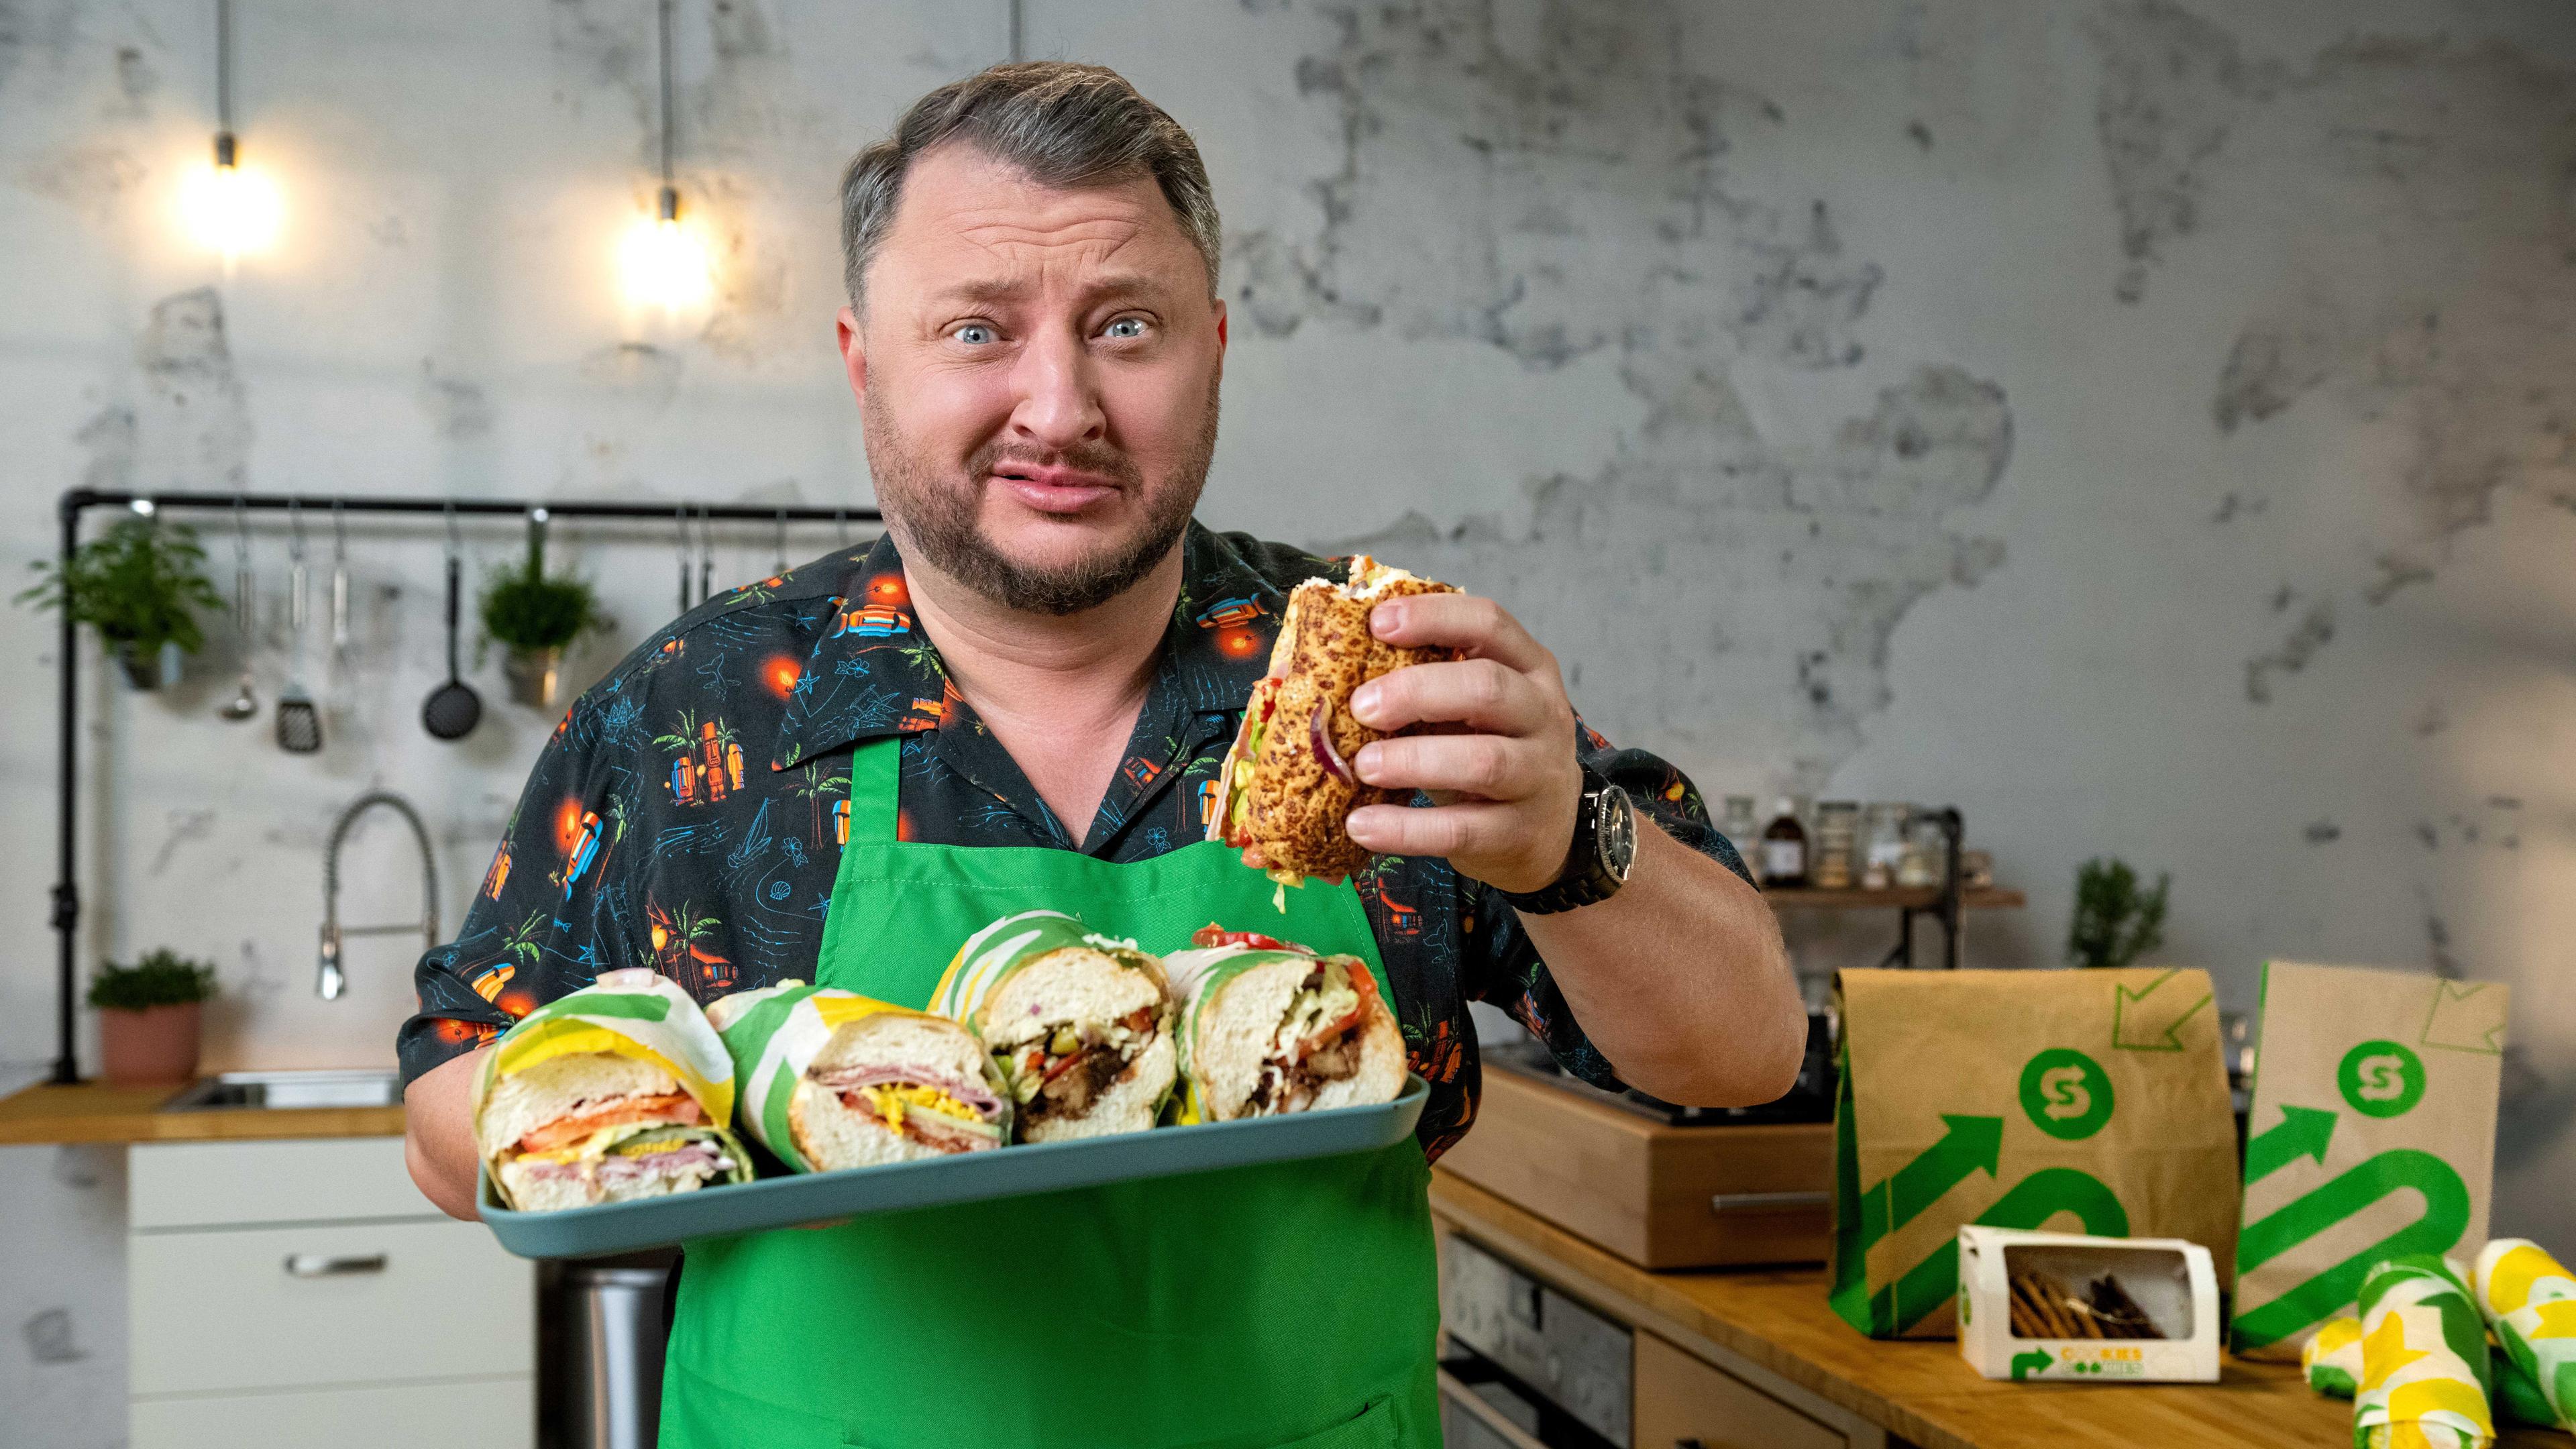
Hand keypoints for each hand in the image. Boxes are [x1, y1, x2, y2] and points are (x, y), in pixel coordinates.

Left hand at [1343, 592, 1582, 894]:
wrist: (1548, 829)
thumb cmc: (1490, 748)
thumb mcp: (1472, 708)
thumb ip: (1426, 682)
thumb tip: (1327, 666)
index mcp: (1529, 668)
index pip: (1490, 624)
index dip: (1433, 617)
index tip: (1377, 623)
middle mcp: (1543, 714)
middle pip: (1487, 687)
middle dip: (1417, 691)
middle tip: (1360, 706)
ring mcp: (1538, 775)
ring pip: (1483, 761)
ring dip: (1413, 760)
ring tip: (1362, 766)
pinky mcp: (1519, 832)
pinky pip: (1461, 830)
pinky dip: (1406, 829)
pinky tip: (1361, 825)